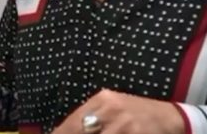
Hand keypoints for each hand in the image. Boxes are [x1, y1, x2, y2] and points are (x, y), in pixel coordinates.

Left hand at [52, 89, 183, 133]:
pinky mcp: (135, 133)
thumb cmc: (136, 113)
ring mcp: (124, 123)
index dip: (61, 132)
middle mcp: (111, 108)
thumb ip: (92, 116)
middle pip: (81, 130)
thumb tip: (66, 129)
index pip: (73, 120)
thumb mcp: (113, 108)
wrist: (169, 116)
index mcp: (102, 99)